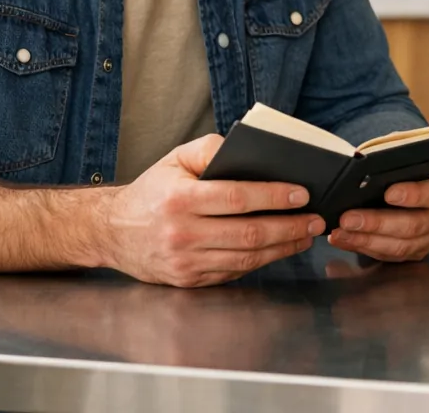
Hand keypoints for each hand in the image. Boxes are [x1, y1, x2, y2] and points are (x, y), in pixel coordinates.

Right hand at [98, 135, 324, 287]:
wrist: (111, 231)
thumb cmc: (151, 191)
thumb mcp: (174, 159)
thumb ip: (210, 148)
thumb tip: (249, 151)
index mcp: (180, 199)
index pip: (237, 198)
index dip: (273, 197)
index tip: (302, 194)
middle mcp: (182, 233)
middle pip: (248, 233)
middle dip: (289, 227)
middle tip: (316, 219)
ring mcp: (185, 262)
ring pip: (246, 257)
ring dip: (283, 248)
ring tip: (305, 235)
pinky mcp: (188, 280)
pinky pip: (233, 271)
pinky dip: (261, 261)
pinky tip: (279, 249)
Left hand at [327, 151, 428, 262]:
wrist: (409, 183)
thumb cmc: (406, 165)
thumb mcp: (410, 150)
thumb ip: (417, 149)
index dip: (412, 195)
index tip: (388, 193)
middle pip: (414, 225)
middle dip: (377, 222)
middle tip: (348, 218)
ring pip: (400, 245)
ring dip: (366, 240)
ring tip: (340, 232)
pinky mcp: (417, 251)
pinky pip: (390, 255)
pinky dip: (364, 247)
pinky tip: (344, 239)